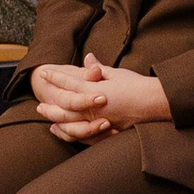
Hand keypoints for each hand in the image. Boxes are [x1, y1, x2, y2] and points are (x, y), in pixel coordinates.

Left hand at [33, 55, 168, 141]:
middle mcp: (94, 107)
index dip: (55, 77)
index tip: (43, 72)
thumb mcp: (117, 73)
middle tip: (38, 104)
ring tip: (46, 118)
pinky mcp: (105, 132)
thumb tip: (87, 58)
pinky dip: (69, 133)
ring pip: (70, 123)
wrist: (155, 103)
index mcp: (96, 89)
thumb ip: (99, 69)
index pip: (70, 82)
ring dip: (56, 120)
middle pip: (64, 106)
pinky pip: (82, 136)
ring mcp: (99, 121)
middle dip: (50, 104)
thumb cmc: (137, 86)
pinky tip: (61, 130)